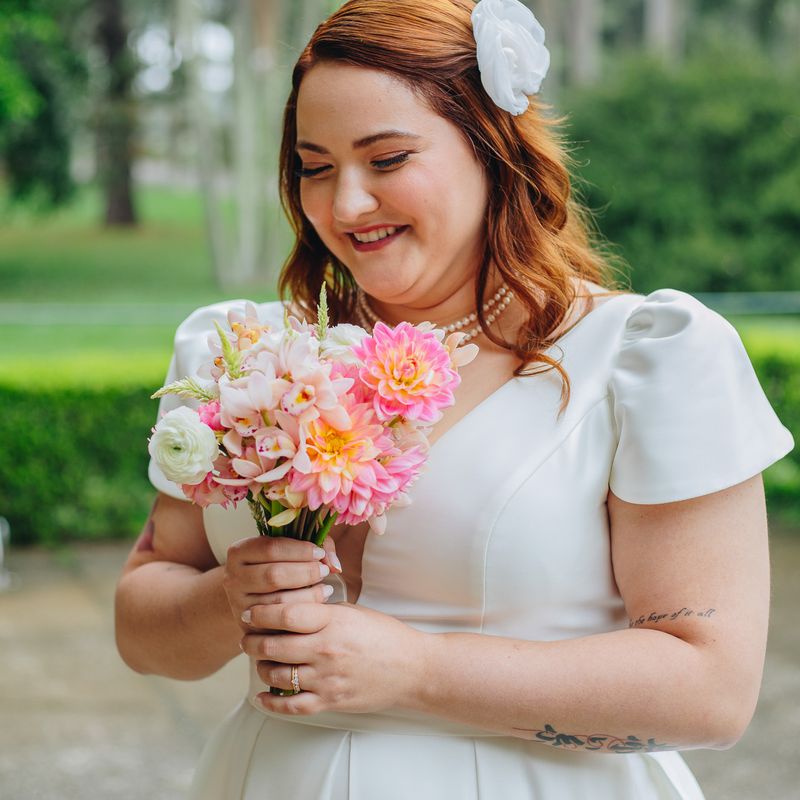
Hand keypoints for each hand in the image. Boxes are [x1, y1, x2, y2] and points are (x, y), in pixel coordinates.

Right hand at [222, 536, 341, 632]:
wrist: (254, 595)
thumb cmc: (280, 563)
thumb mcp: (292, 547)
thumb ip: (317, 544)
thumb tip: (333, 564)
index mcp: (239, 552)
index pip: (270, 548)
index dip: (299, 550)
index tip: (319, 552)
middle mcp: (232, 578)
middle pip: (273, 575)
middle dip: (304, 573)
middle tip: (324, 571)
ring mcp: (238, 604)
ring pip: (278, 601)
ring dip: (308, 594)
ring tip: (325, 588)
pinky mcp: (248, 627)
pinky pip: (280, 622)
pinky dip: (303, 613)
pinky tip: (318, 605)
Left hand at [241, 602, 426, 714]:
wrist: (412, 668)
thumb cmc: (384, 635)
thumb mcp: (353, 611)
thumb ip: (321, 610)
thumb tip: (288, 607)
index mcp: (332, 621)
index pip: (285, 614)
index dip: (261, 613)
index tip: (250, 613)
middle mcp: (326, 649)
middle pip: (273, 645)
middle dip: (252, 641)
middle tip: (247, 637)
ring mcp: (327, 677)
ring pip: (276, 675)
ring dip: (261, 667)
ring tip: (260, 660)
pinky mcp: (330, 700)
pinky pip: (291, 706)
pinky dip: (271, 702)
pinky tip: (262, 695)